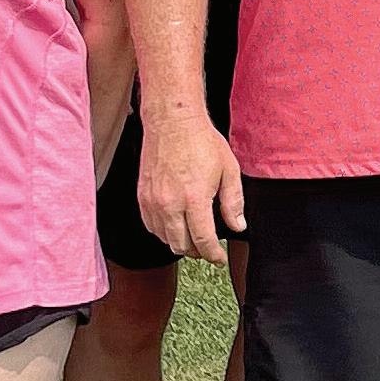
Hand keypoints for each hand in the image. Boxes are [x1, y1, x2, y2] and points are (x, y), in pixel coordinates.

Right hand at [138, 112, 244, 262]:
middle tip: (209, 249)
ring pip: (164, 238)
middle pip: (181, 245)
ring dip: (180, 243)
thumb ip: (232, 202)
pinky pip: (151, 226)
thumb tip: (237, 226)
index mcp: (194, 198)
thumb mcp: (229, 170)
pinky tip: (175, 227)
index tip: (219, 259)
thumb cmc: (202, 141)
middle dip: (198, 252)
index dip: (213, 254)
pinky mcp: (142, 196)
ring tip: (193, 239)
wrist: (172, 121)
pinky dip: (163, 232)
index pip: (203, 240)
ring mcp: (153, 200)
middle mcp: (170, 203)